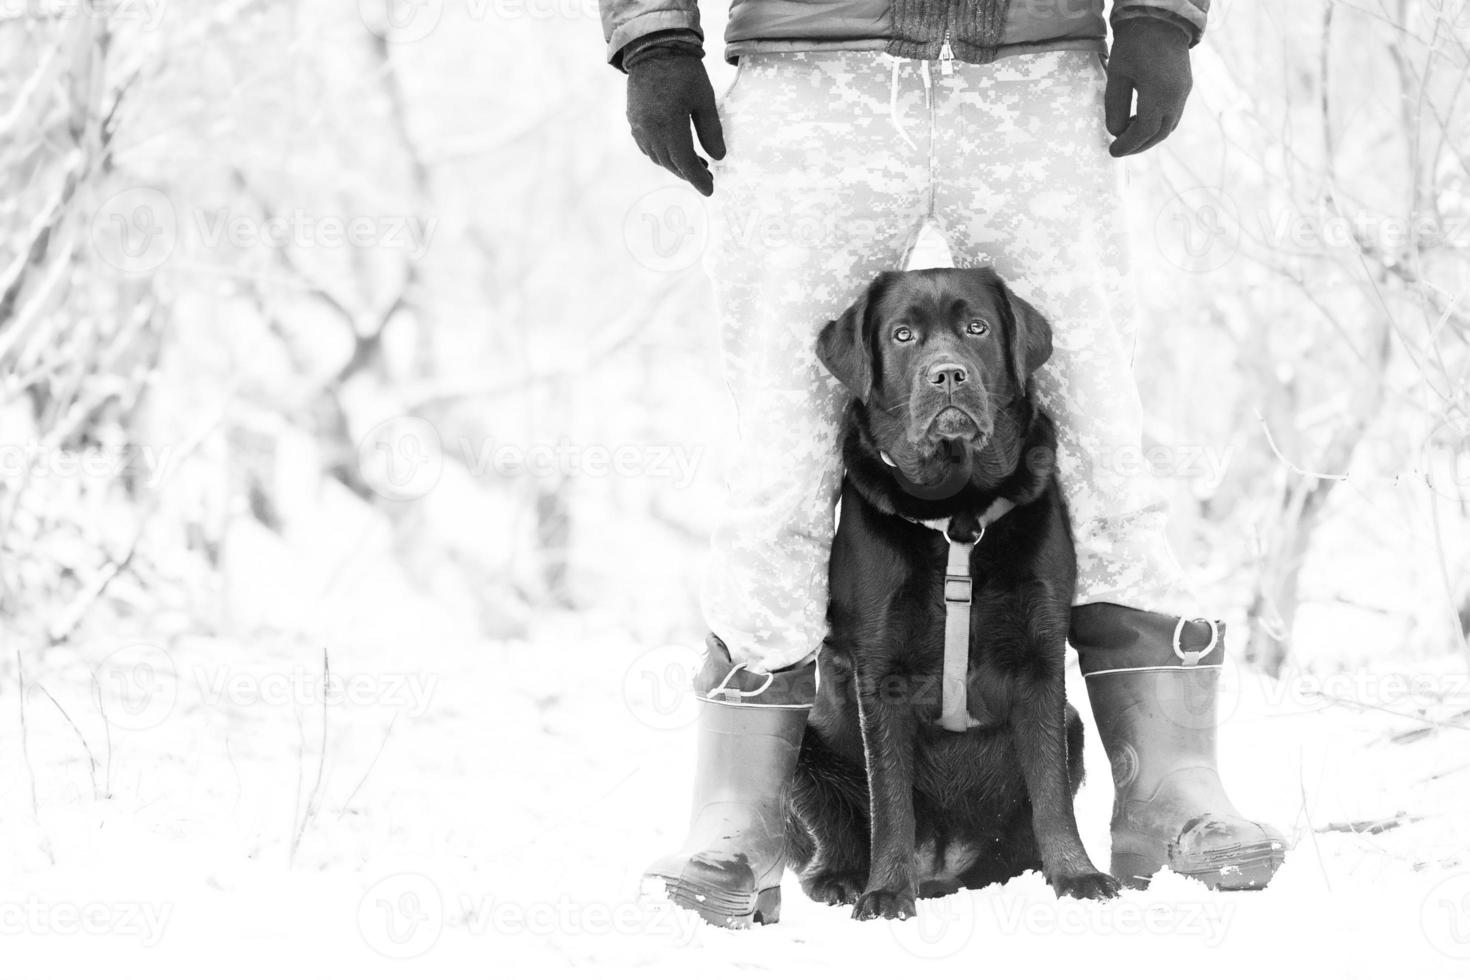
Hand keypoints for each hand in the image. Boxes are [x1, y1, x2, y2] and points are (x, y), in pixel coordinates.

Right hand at [626, 52, 725, 196]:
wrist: (654, 47)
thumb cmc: (684, 72)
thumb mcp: (705, 100)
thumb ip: (711, 131)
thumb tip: (718, 157)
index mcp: (670, 126)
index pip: (686, 163)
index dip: (698, 179)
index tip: (710, 190)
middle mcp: (650, 130)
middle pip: (671, 163)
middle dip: (689, 173)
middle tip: (707, 175)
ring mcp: (638, 126)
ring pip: (657, 157)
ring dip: (675, 164)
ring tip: (694, 162)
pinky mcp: (633, 119)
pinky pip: (646, 146)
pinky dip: (661, 153)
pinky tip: (672, 149)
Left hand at [1104, 18, 1192, 157]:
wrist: (1162, 19)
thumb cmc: (1135, 43)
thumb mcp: (1117, 74)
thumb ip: (1115, 106)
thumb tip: (1115, 132)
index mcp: (1159, 94)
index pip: (1143, 131)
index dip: (1127, 145)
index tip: (1112, 151)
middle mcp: (1176, 97)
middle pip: (1158, 134)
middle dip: (1138, 145)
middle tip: (1119, 148)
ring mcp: (1184, 92)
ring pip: (1169, 127)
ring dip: (1149, 136)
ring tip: (1129, 135)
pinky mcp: (1185, 87)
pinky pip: (1174, 115)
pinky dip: (1159, 124)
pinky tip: (1142, 120)